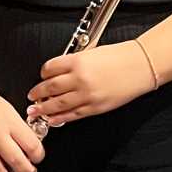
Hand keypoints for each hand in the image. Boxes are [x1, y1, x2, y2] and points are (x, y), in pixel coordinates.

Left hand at [26, 43, 154, 126]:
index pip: (50, 68)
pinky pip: (72, 115)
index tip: (41, 77)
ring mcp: (87, 94)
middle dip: (37, 93)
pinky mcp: (95, 107)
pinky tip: (52, 119)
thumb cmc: (120, 56)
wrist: (140, 66)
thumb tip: (59, 73)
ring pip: (57, 104)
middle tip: (31, 97)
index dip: (43, 73)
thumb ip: (75, 62)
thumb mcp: (93, 52)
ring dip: (43, 109)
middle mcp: (80, 78)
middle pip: (49, 87)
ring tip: (35, 111)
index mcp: (78, 61)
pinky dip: (59, 118)